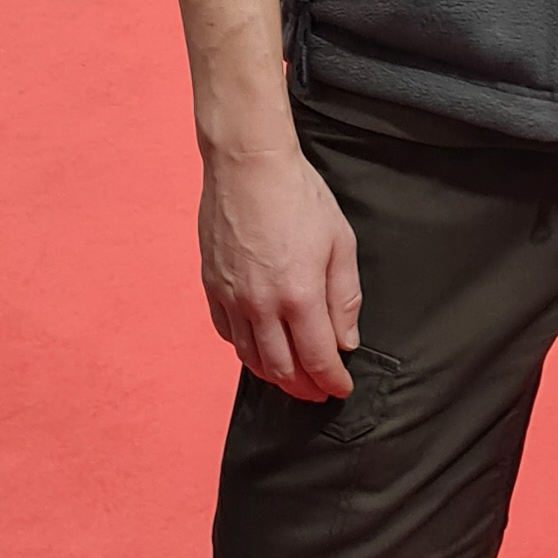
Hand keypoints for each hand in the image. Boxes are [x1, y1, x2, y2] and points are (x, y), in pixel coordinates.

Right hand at [199, 134, 362, 402]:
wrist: (248, 165)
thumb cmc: (299, 196)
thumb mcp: (340, 242)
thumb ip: (345, 297)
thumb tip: (346, 340)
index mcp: (299, 296)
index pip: (317, 359)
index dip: (332, 381)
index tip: (342, 388)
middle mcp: (261, 305)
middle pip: (282, 369)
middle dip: (304, 388)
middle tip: (319, 392)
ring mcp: (231, 298)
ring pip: (250, 358)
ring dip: (274, 375)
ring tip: (291, 378)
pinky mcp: (212, 287)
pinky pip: (227, 333)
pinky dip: (245, 350)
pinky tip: (259, 348)